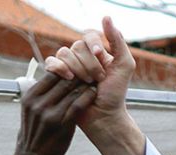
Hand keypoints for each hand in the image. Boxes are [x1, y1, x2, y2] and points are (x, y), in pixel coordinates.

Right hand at [14, 72, 96, 154]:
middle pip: (62, 79)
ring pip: (71, 89)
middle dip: (78, 73)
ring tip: (95, 78)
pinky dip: (87, 96)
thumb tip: (50, 75)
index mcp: (30, 97)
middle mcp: (38, 103)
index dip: (66, 68)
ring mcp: (49, 114)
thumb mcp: (30, 111)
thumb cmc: (34, 133)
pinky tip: (94, 92)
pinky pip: (78, 104)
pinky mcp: (61, 124)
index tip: (77, 68)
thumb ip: (40, 94)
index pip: (51, 72)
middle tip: (91, 69)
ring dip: (85, 83)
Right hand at [45, 17, 134, 132]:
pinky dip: (59, 68)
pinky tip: (69, 78)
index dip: (92, 42)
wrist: (103, 116)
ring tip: (86, 83)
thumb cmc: (115, 94)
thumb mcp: (124, 65)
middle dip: (89, 63)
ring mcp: (68, 66)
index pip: (89, 34)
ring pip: (64, 53)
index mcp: (96, 51)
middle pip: (76, 45)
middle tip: (97, 79)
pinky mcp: (57, 76)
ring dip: (77, 68)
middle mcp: (81, 56)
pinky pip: (51, 63)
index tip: (99, 55)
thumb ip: (118, 41)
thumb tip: (106, 18)